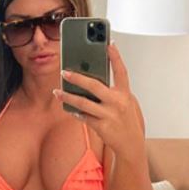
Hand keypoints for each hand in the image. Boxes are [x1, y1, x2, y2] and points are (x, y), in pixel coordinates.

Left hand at [53, 43, 144, 161]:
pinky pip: (83, 116)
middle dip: (77, 78)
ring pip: (83, 103)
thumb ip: (113, 92)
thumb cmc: (127, 122)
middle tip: (64, 72)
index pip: (121, 71)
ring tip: (57, 92)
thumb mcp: (126, 104)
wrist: (131, 145)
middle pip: (94, 85)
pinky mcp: (101, 126)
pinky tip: (68, 109)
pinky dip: (75, 112)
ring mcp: (109, 115)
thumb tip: (93, 81)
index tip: (108, 44)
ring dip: (67, 97)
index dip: (115, 57)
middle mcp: (118, 102)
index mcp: (125, 94)